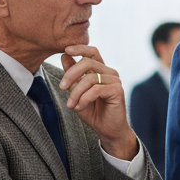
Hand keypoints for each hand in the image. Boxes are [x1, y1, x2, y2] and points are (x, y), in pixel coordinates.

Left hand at [59, 45, 137, 159]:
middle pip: (88, 62)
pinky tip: (79, 107)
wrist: (107, 130)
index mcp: (100, 70)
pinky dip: (84, 98)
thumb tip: (65, 56)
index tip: (66, 50)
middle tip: (62, 87)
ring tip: (71, 104)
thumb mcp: (77, 92)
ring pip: (90, 78)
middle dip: (71, 74)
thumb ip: (73, 76)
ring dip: (76, 92)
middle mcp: (109, 72)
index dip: (79, 48)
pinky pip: (96, 89)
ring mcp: (115, 81)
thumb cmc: (93, 112)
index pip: (91, 52)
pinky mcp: (117, 91)